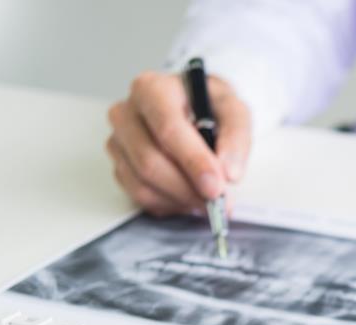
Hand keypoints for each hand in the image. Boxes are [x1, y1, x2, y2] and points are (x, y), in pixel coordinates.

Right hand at [106, 71, 250, 215]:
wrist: (194, 110)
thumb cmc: (208, 106)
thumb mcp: (233, 109)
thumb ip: (236, 136)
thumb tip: (229, 171)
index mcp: (152, 89)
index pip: (168, 129)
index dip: (194, 162)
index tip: (216, 186)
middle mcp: (127, 114)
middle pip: (150, 161)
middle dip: (188, 188)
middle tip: (218, 201)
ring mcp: (119, 142)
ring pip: (143, 184)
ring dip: (180, 199)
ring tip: (207, 200)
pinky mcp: (119, 167)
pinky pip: (140, 196)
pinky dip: (169, 204)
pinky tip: (189, 197)